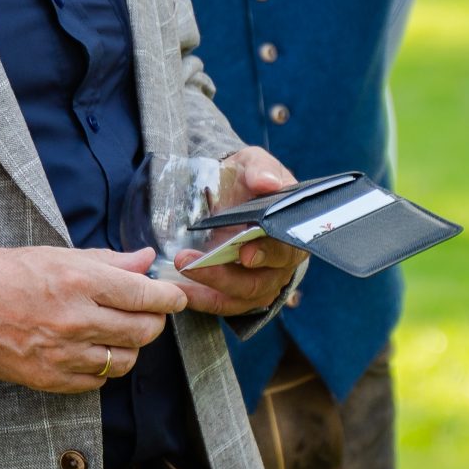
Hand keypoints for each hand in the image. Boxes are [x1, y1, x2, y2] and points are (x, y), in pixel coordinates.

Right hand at [0, 245, 188, 393]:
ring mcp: (64, 354)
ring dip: (131, 346)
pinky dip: (104, 367)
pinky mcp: (51, 379)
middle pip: (144, 331)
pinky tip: (95, 350)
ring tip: (120, 333)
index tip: (176, 297)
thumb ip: (107, 261)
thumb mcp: (58, 255)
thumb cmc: (6, 274)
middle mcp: (76, 319)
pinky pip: (98, 381)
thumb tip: (145, 260)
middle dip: (156, 321)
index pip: (145, 294)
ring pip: (125, 360)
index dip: (170, 297)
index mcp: (80, 281)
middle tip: (150, 312)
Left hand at [168, 146, 306, 318]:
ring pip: (239, 299)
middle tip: (189, 263)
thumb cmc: (247, 179)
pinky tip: (178, 290)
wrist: (230, 192)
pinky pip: (222, 304)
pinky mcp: (238, 293)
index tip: (245, 253)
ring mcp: (260, 282)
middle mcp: (280, 265)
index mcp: (292, 234)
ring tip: (176, 276)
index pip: (286, 250)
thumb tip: (267, 182)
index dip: (268, 254)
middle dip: (222, 276)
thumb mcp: (252, 163)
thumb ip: (260, 170)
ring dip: (206, 291)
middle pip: (258, 283)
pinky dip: (200, 300)